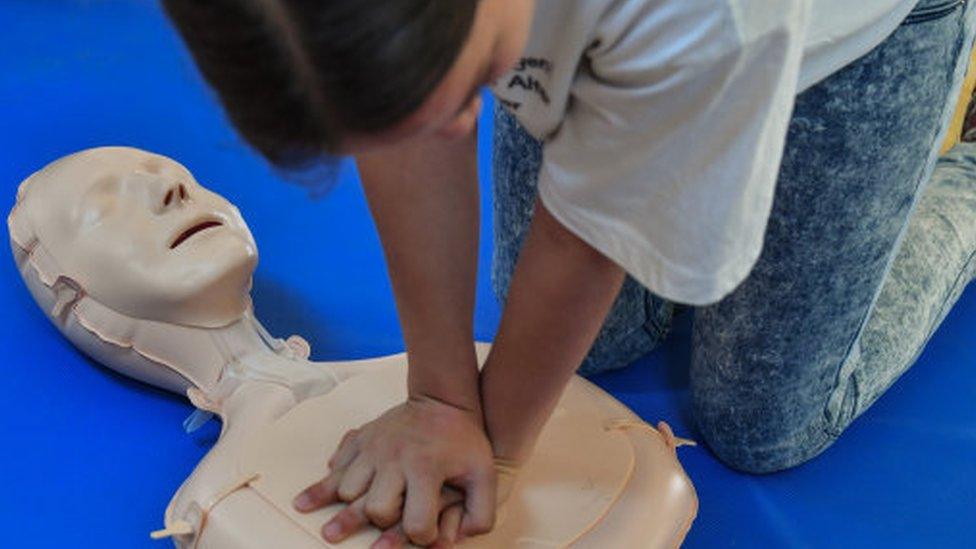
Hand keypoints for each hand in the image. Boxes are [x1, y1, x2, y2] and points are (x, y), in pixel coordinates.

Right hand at [293, 396, 496, 545]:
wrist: (443, 400)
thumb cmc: (465, 441)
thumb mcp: (484, 475)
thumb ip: (480, 513)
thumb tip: (453, 541)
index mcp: (425, 469)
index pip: (416, 523)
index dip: (422, 536)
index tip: (426, 533)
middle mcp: (394, 459)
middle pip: (374, 508)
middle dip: (381, 523)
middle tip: (380, 533)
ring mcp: (373, 448)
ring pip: (347, 490)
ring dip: (346, 509)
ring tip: (332, 529)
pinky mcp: (360, 440)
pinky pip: (335, 467)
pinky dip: (320, 487)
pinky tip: (306, 501)